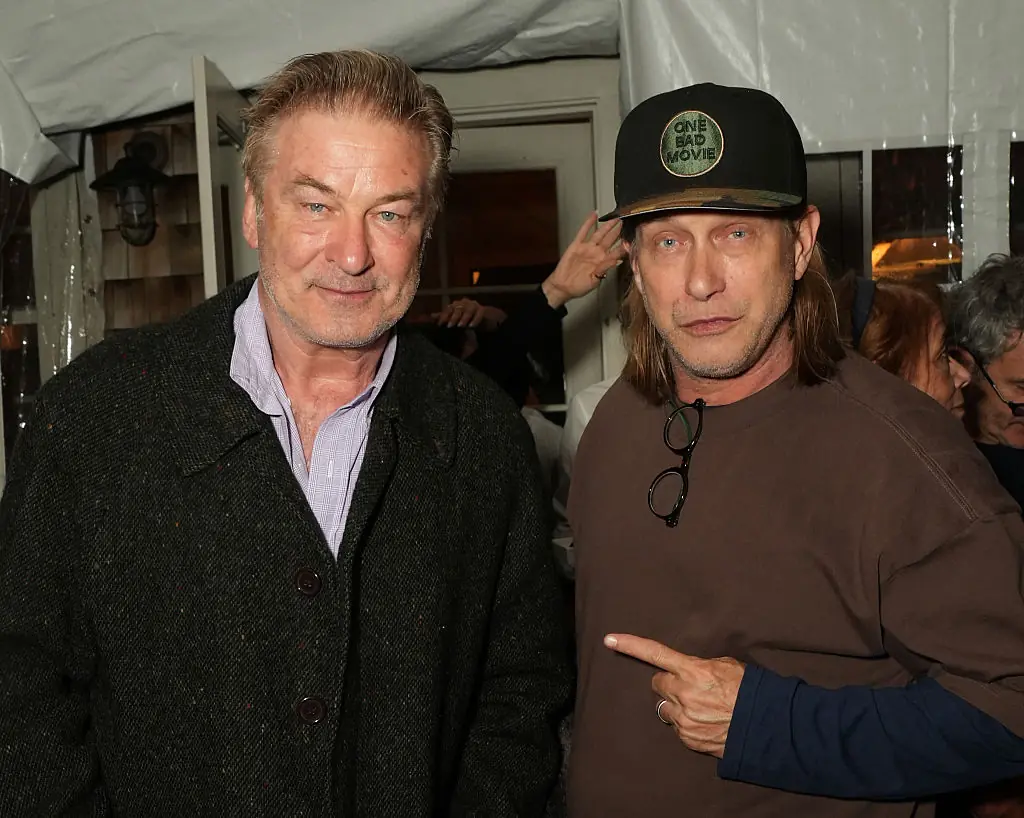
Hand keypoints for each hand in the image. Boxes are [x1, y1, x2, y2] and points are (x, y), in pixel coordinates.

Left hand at [433, 298, 506, 328]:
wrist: (487, 319)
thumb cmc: (468, 319)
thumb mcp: (455, 319)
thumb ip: (445, 316)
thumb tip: (431, 316)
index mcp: (456, 305)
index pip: (448, 309)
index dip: (444, 316)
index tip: (440, 325)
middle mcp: (464, 303)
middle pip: (457, 308)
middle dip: (453, 317)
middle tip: (450, 326)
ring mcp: (474, 305)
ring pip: (468, 310)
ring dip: (464, 317)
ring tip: (460, 326)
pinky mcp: (483, 310)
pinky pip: (479, 313)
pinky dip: (475, 319)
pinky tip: (472, 326)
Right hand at [542, 211, 625, 308]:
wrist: (563, 286)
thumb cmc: (579, 286)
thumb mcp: (595, 280)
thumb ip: (605, 268)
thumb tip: (616, 260)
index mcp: (604, 262)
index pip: (617, 251)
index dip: (625, 244)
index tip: (633, 237)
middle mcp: (597, 253)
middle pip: (611, 239)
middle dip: (619, 230)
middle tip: (627, 221)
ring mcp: (588, 248)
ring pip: (600, 233)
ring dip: (607, 225)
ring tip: (615, 217)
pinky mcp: (577, 245)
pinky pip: (583, 232)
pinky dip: (588, 223)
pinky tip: (593, 215)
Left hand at [604, 633, 744, 758]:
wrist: (766, 726)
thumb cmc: (749, 690)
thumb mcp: (727, 666)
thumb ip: (702, 665)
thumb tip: (692, 670)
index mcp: (692, 670)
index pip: (655, 653)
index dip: (630, 645)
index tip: (609, 639)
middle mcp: (682, 693)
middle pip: (658, 684)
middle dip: (669, 684)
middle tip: (689, 687)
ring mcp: (684, 718)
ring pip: (665, 708)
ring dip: (677, 706)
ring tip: (700, 708)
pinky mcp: (688, 738)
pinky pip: (677, 728)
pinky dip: (687, 725)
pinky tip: (706, 722)